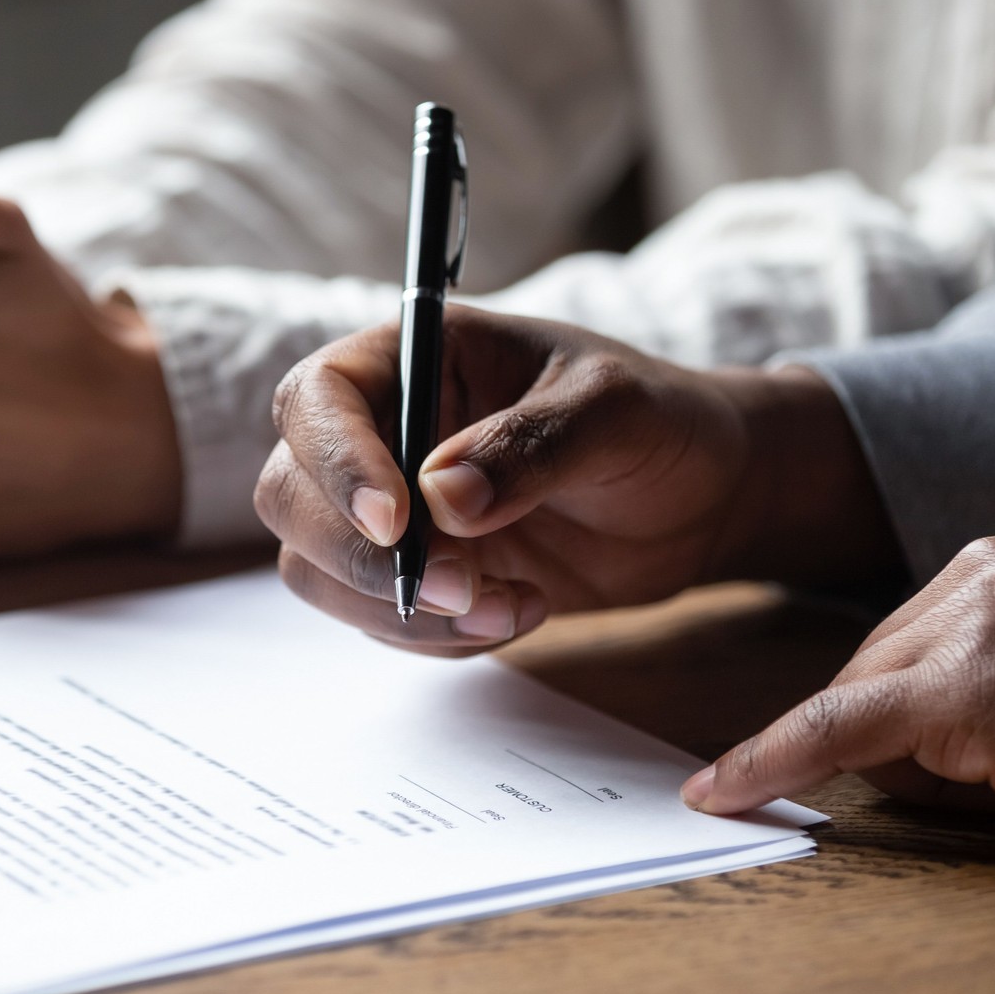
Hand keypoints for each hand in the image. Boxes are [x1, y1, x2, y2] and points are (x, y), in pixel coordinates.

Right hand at [254, 306, 900, 654]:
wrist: (702, 500)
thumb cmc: (662, 424)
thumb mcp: (617, 413)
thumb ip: (532, 445)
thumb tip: (442, 497)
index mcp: (417, 356)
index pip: (318, 399)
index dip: (336, 461)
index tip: (398, 521)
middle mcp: (385, 430)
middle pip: (291, 494)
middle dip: (363, 557)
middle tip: (459, 588)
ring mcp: (392, 509)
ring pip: (321, 569)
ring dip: (402, 611)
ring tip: (513, 606)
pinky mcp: (416, 574)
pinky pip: (377, 620)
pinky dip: (437, 637)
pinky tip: (522, 611)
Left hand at [688, 511, 994, 873]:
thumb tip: (927, 733)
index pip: (929, 620)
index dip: (919, 692)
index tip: (893, 726)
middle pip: (883, 652)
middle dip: (900, 726)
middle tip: (987, 778)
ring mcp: (975, 612)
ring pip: (869, 696)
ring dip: (899, 756)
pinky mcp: (960, 685)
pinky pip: (835, 726)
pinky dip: (772, 759)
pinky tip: (722, 790)